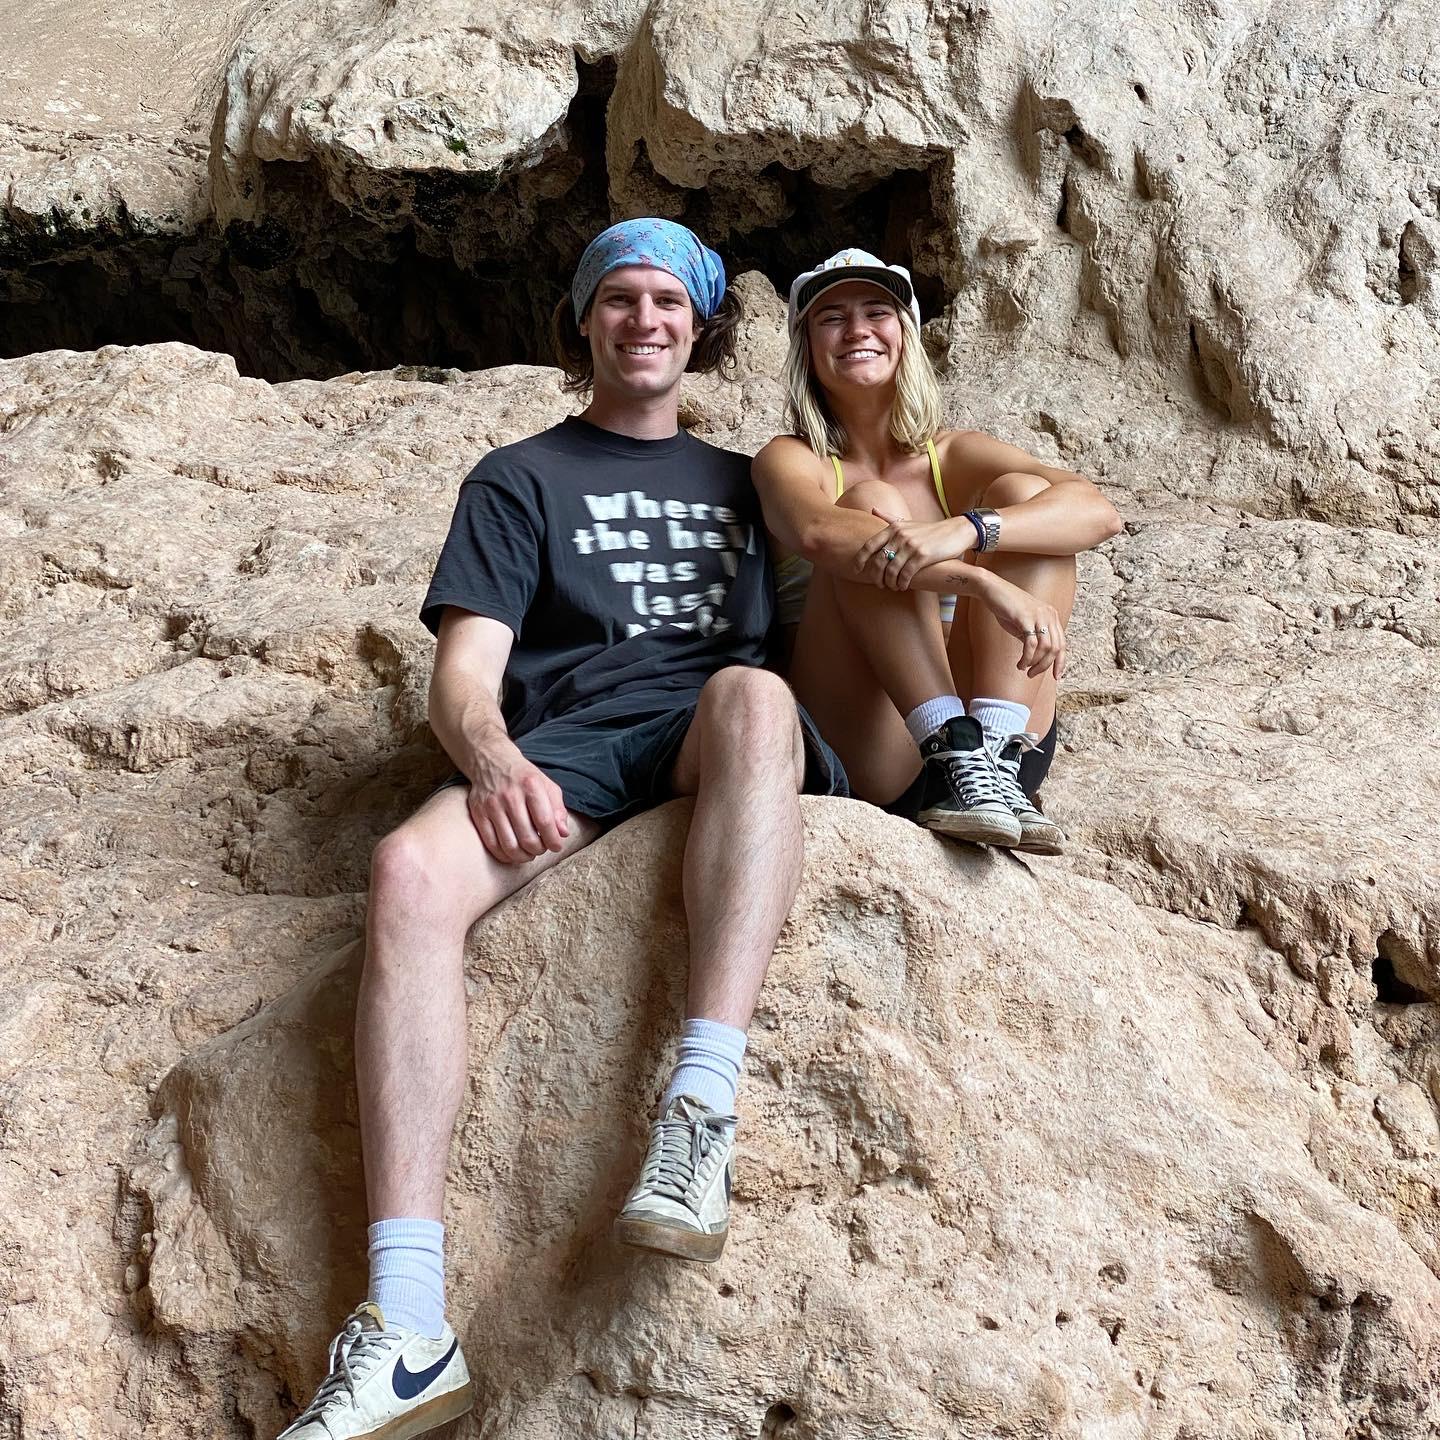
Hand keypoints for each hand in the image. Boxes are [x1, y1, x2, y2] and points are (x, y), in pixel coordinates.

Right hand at [465, 739, 570, 863]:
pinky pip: (491, 844)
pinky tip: (513, 853)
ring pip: (509, 845)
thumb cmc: (524, 777)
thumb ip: (558, 809)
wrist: (491, 761)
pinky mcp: (478, 814)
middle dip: (538, 850)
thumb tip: (563, 833)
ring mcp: (491, 805)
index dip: (553, 840)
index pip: (545, 822)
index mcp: (531, 786)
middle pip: (527, 837)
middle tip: (541, 849)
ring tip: (529, 853)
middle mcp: (510, 796)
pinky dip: (504, 855)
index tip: (556, 846)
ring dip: (523, 856)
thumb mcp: (547, 785)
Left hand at [854, 510, 975, 589]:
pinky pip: (905, 574)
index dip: (860, 560)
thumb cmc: (929, 530)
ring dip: (889, 582)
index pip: (869, 545)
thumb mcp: (907, 522)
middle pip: (878, 561)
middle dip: (876, 577)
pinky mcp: (922, 555)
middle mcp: (900, 535)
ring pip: (891, 570)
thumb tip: (873, 509)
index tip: (856, 571)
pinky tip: (903, 586)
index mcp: (893, 527)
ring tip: (892, 587)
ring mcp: (911, 545)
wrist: (956, 531)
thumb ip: (889, 517)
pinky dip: (901, 583)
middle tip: (879, 584)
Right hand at [975, 573, 1066, 679]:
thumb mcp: (1024, 624)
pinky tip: (1020, 663)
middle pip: (1056, 648)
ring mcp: (1039, 615)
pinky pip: (1031, 643)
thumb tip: (1036, 657)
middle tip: (1032, 674)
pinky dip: (1026, 657)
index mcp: (1051, 616)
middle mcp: (1049, 615)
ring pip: (1045, 647)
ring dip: (1035, 663)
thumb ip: (1033, 638)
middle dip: (1044, 666)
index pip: (1062, 644)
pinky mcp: (1026, 617)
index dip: (1060, 662)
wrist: (993, 590)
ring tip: (1024, 668)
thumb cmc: (1006, 607)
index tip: (1056, 676)